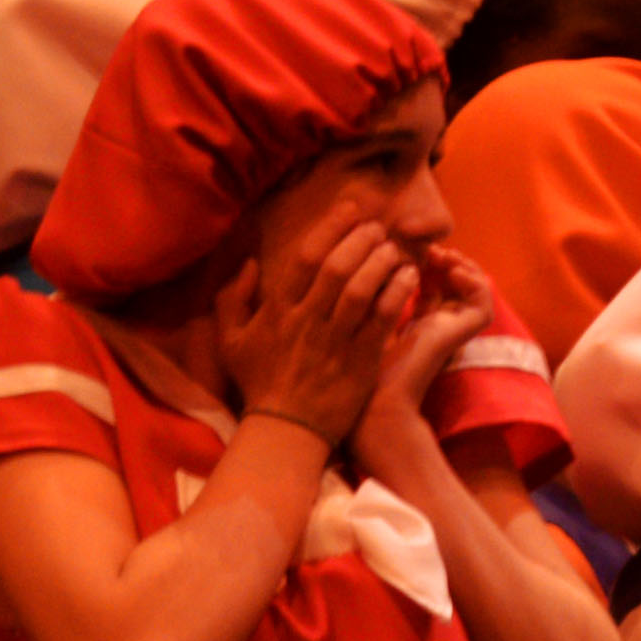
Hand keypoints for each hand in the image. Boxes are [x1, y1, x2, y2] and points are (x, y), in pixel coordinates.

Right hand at [218, 215, 415, 448]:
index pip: (306, 258)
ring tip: (394, 250)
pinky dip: (397, 294)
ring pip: (362, 290)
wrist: (286, 430)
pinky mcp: (361, 361)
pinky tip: (408, 277)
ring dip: (381, 263)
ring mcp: (335, 342)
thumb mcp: (232, 342)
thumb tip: (249, 264)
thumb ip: (233, 300)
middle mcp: (307, 322)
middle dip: (361, 240)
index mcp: (278, 311)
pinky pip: (382, 319)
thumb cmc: (260, 384)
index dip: (331, 227)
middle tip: (378, 228)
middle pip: (337, 268)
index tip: (351, 210)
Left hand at [362, 242, 498, 438]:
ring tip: (442, 254)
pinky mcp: (461, 336)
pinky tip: (452, 270)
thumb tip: (367, 254)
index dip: (423, 260)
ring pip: (474, 290)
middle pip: (453, 282)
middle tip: (429, 246)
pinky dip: (475, 282)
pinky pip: (484, 303)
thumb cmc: (355, 365)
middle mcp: (436, 326)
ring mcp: (451, 332)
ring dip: (462, 265)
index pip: (429, 282)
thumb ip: (372, 289)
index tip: (405, 247)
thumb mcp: (361, 312)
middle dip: (443, 258)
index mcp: (412, 322)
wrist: (370, 401)